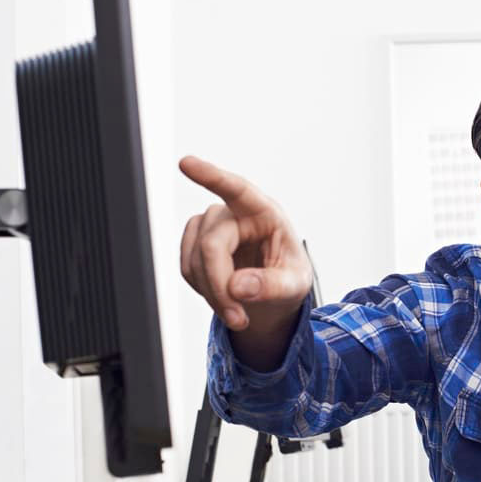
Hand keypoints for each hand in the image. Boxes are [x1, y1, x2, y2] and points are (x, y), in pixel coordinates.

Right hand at [179, 156, 312, 366]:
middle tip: (237, 317)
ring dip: (212, 294)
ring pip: (194, 259)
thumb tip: (238, 287)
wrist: (274, 291)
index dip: (211, 176)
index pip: (237, 189)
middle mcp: (235, 213)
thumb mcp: (294, 285)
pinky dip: (203, 290)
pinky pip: (187, 268)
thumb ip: (272, 285)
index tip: (186, 163)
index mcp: (265, 212)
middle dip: (219, 287)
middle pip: (211, 245)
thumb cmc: (289, 277)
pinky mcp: (195, 240)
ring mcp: (211, 225)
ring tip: (237, 310)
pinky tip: (222, 294)